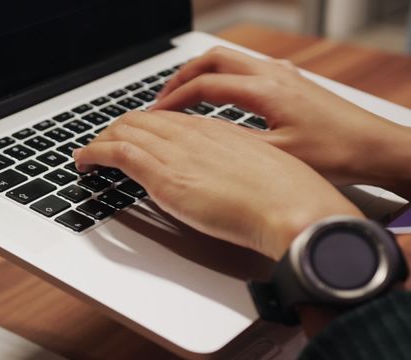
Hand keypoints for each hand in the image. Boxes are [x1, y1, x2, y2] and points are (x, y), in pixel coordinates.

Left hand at [73, 110, 362, 258]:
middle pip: (141, 120)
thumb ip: (232, 165)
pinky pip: (117, 152)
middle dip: (117, 130)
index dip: (145, 126)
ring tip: (89, 153)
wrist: (291, 207)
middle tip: (105, 144)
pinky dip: (94, 153)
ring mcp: (175, 152)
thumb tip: (220, 175)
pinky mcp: (163, 175)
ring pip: (124, 131)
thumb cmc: (286, 195)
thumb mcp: (259, 168)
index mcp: (215, 130)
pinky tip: (84, 161)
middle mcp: (191, 134)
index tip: (135, 136)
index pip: (167, 119)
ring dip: (101, 140)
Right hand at [153, 46, 410, 199]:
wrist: (377, 147)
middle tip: (162, 100)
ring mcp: (282, 74)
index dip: (174, 99)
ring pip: (229, 61)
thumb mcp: (279, 155)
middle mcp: (272, 74)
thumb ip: (236, 143)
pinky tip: (219, 98)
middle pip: (212, 59)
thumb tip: (199, 138)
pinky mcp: (291, 82)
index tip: (156, 114)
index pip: (205, 85)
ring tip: (183, 97)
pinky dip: (222, 78)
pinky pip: (245, 69)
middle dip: (181, 77)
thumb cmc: (337, 153)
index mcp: (266, 90)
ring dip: (201, 75)